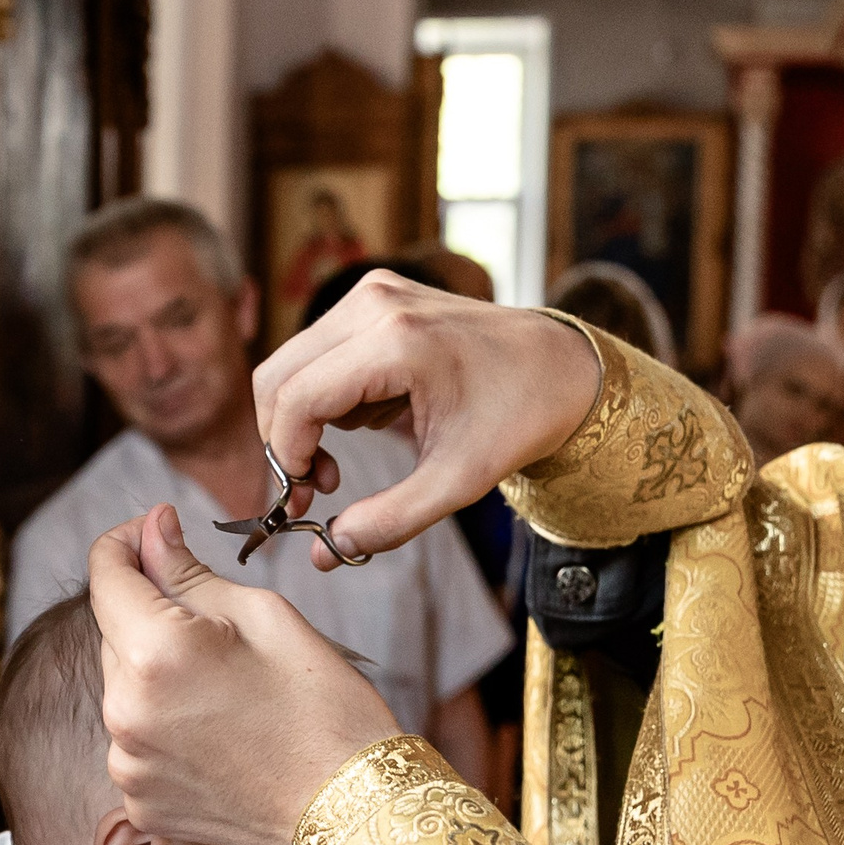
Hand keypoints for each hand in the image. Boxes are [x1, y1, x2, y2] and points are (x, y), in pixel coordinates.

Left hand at [87, 504, 397, 844]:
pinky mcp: (139, 802)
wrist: (354, 810)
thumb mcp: (261, 614)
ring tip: (226, 689)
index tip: (151, 533)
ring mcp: (127, 765)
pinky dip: (162, 725)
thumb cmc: (323, 706)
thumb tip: (150, 529)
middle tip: (219, 627)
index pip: (105, 575)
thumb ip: (187, 571)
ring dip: (156, 672)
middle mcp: (124, 712)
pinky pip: (134, 740)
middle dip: (151, 614)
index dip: (125, 543)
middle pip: (113, 632)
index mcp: (155, 653)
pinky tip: (217, 731)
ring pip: (123, 688)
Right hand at [252, 272, 600, 566]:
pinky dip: (326, 395)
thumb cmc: (518, 419)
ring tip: (344, 461)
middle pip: (278, 376)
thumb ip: (387, 522)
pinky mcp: (377, 294)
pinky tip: (370, 420)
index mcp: (397, 343)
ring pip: (293, 363)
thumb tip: (325, 552)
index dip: (286, 456)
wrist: (564, 366)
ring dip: (304, 419)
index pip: (296, 399)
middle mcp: (375, 304)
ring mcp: (374, 292)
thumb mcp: (457, 482)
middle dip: (284, 440)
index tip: (303, 498)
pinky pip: (319, 350)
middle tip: (317, 486)